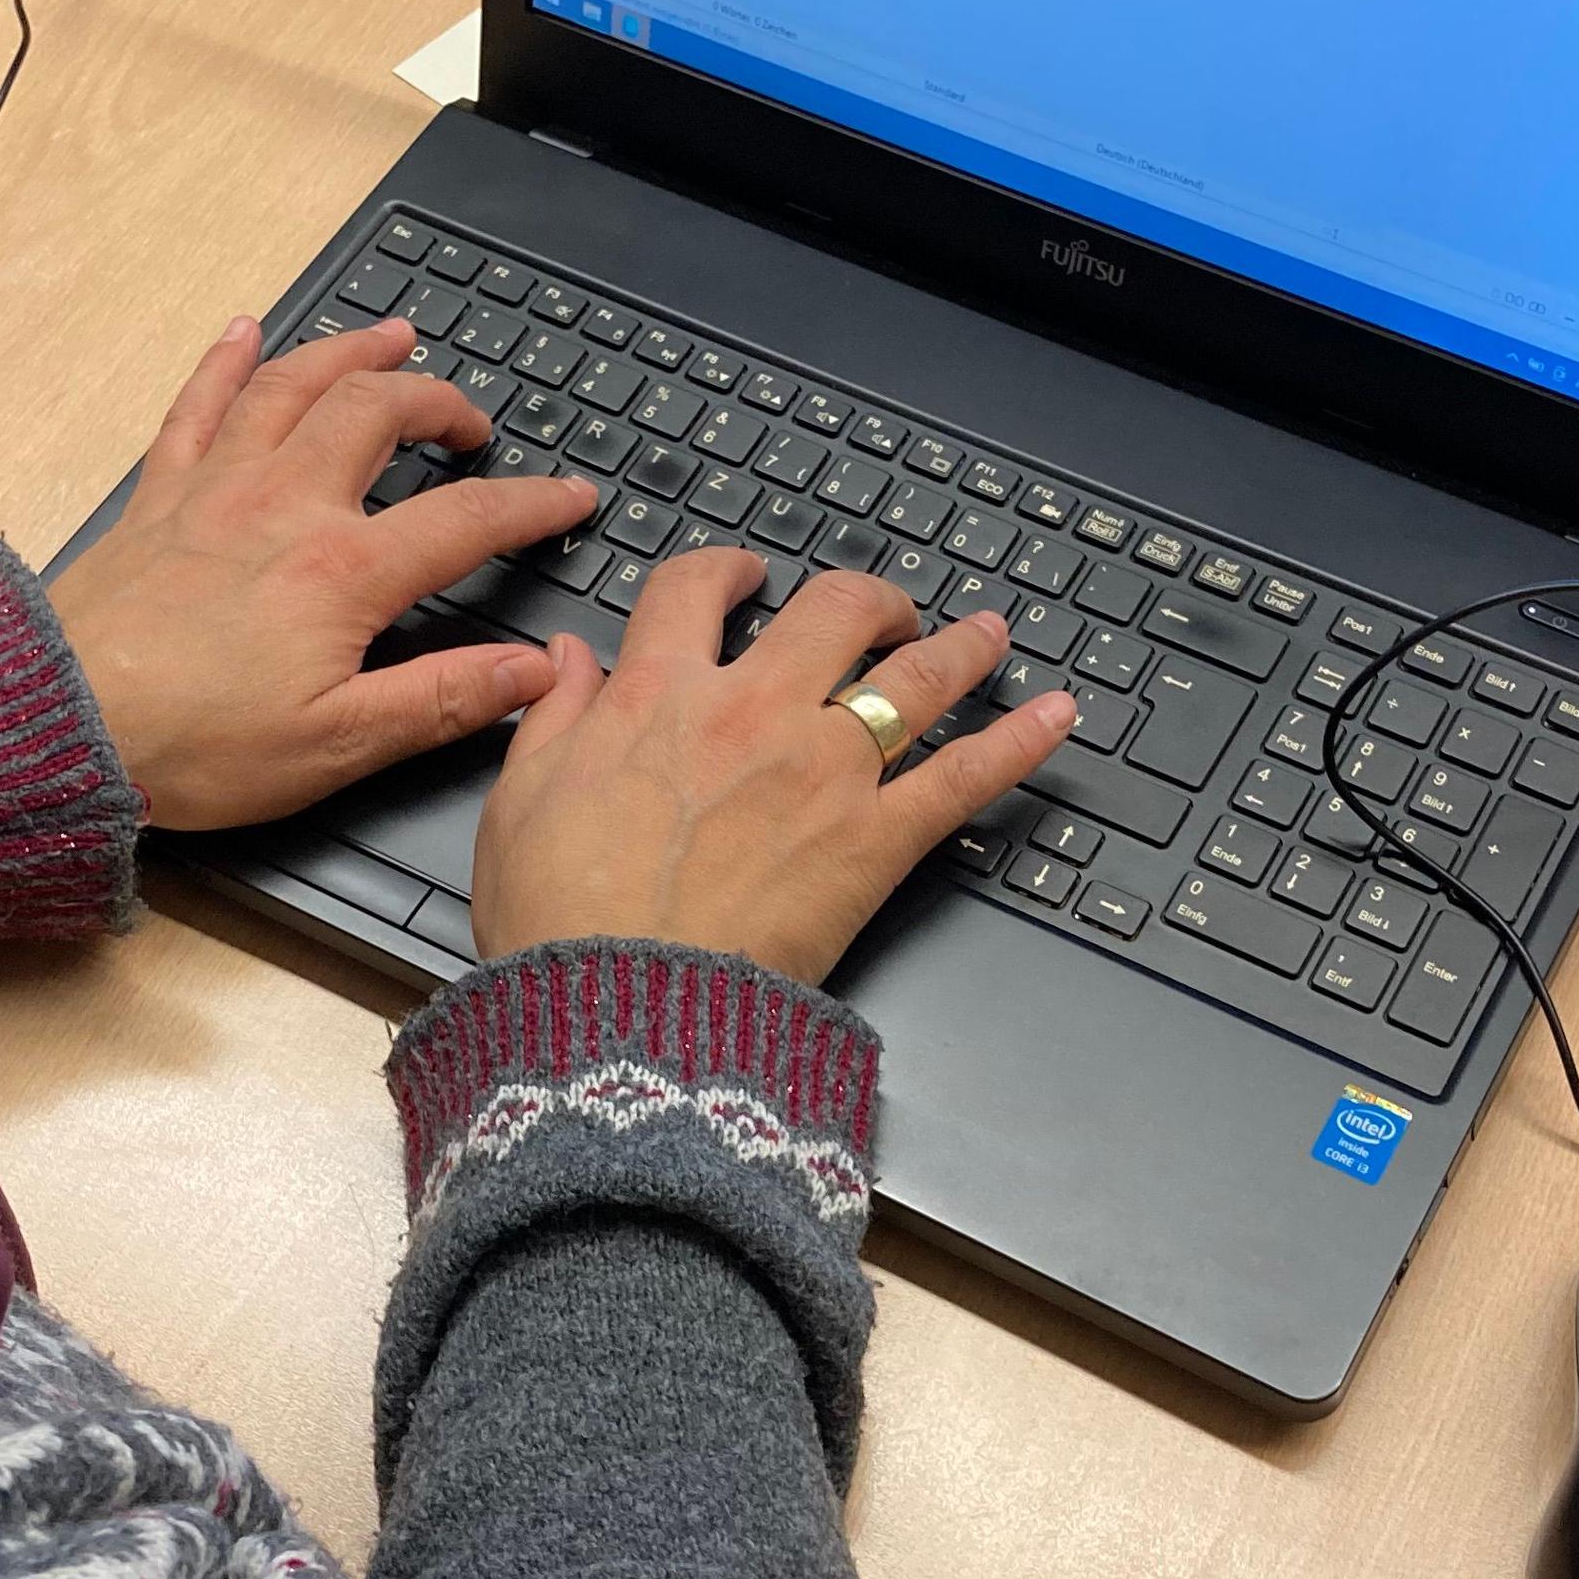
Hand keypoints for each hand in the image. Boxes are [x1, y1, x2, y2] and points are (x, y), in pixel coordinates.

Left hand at [50, 316, 599, 830]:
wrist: (58, 726)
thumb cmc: (192, 748)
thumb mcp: (337, 747)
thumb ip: (443, 700)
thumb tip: (534, 673)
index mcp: (343, 572)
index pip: (467, 520)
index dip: (533, 504)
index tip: (572, 497)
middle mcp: (285, 505)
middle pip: (380, 414)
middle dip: (439, 402)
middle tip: (472, 421)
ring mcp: (217, 489)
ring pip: (295, 385)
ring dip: (350, 352)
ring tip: (392, 336)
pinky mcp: (157, 496)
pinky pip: (197, 404)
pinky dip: (226, 360)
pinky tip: (245, 330)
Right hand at [470, 549, 1077, 982]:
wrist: (623, 1008)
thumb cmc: (562, 921)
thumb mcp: (520, 802)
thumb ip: (555, 718)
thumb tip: (571, 658)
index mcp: (659, 695)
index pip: (694, 590)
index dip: (723, 570)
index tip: (741, 577)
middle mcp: (753, 712)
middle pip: (832, 611)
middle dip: (864, 598)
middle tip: (879, 611)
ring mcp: (826, 771)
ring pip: (913, 677)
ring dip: (958, 646)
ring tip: (986, 633)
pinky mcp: (877, 840)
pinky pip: (965, 775)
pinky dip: (1020, 741)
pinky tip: (1058, 714)